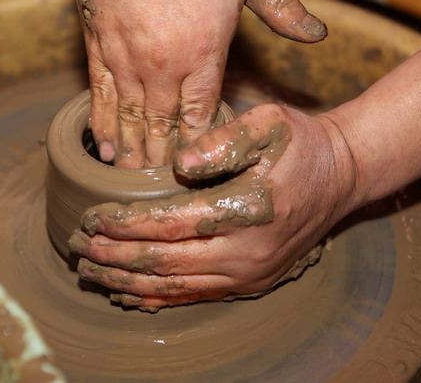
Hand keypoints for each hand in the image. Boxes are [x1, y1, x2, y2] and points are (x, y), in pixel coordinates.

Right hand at [67, 0, 326, 167]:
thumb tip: (316, 35)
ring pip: (129, 118)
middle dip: (163, 161)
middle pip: (162, 127)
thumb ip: (281, 8)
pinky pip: (98, 94)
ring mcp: (126, 56)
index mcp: (204, 52)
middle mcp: (163, 65)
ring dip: (131, 152)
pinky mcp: (96, 42)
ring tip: (129, 181)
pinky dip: (100, 122)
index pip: (201, 116)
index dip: (199, 148)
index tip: (198, 172)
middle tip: (161, 192)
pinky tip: (101, 144)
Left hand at [67, 103, 356, 310]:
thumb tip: (180, 162)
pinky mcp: (251, 282)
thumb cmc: (301, 145)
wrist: (342, 176)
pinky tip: (130, 295)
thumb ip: (224, 139)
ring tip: (92, 274)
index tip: (91, 219)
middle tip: (78, 250)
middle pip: (164, 263)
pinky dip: (158, 298)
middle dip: (115, 258)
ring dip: (128, 281)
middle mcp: (245, 253)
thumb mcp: (269, 124)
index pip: (168, 224)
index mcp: (245, 210)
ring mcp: (249, 274)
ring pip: (175, 286)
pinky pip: (196, 296)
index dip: (124, 225)